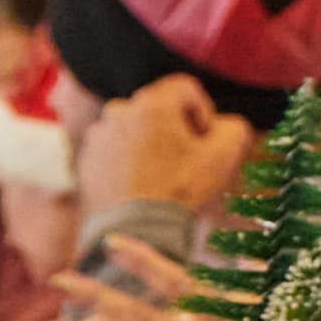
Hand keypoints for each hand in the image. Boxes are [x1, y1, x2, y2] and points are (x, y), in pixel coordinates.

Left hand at [73, 73, 248, 225]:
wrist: (133, 232)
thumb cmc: (180, 191)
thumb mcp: (224, 156)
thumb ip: (234, 128)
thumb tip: (223, 126)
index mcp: (152, 103)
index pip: (186, 89)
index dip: (203, 112)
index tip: (205, 141)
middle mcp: (119, 110)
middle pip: (157, 110)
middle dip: (174, 130)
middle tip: (185, 162)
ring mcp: (98, 135)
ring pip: (134, 130)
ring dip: (149, 146)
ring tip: (160, 178)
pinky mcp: (86, 160)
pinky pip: (113, 151)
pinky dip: (127, 163)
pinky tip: (140, 187)